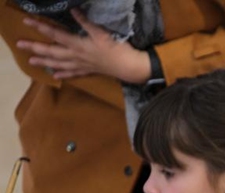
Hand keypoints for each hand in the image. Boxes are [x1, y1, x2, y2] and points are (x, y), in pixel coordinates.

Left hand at [17, 9, 149, 82]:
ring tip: (31, 61)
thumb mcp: (101, 32)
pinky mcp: (89, 70)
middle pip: (52, 51)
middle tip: (20, 45)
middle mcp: (76, 56)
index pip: (55, 34)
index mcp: (78, 44)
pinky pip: (73, 73)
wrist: (129, 67)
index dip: (40, 27)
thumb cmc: (117, 48)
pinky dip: (63, 75)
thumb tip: (73, 9)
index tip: (27, 21)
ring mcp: (82, 65)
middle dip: (35, 48)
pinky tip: (54, 76)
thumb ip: (86, 22)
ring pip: (59, 64)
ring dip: (44, 62)